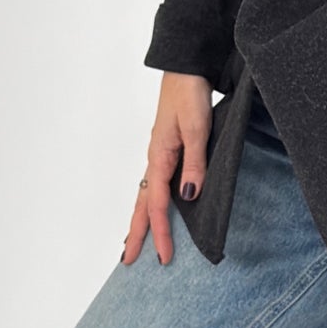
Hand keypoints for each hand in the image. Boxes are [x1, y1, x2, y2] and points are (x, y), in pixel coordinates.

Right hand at [123, 73, 211, 266]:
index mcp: (159, 157)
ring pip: (147, 194)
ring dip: (142, 219)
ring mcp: (160, 154)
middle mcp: (155, 158)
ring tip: (135, 241)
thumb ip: (194, 164)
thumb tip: (188, 197)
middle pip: (142, 204)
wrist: (187, 67)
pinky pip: (156, 182)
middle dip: (137, 233)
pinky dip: (152, 200)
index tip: (164, 257)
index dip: (161, 232)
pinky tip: (156, 206)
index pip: (156, 205)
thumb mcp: (197, 130)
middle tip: (129, 260)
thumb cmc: (190, 94)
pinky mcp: (167, 148)